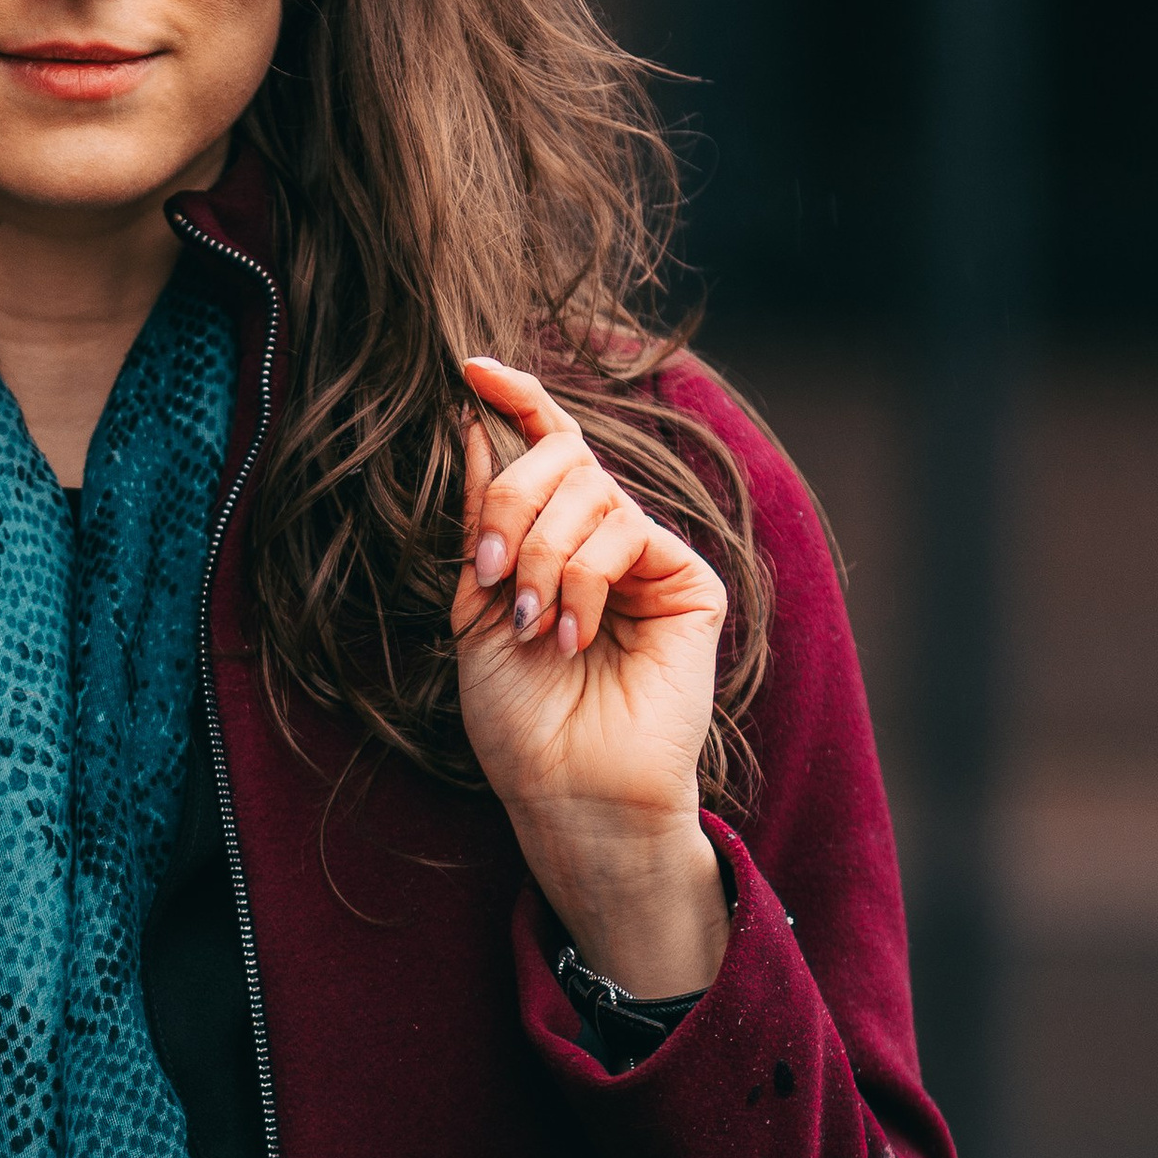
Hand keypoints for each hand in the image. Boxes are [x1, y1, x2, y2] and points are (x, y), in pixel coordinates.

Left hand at [451, 358, 732, 997]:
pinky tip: (575, 634)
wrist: (566, 790)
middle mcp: (603, 542)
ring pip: (589, 491)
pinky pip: (627, 530)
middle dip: (510, 506)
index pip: (544, 449)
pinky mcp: (687, 583)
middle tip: (491, 576)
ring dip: (542, 554)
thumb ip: (483, 519)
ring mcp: (648, 559)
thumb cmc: (517, 718)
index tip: (470, 367)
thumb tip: (475, 422)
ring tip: (532, 624)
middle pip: (558, 459)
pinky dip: (585, 576)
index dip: (516, 400)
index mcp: (552, 543)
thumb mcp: (476, 607)